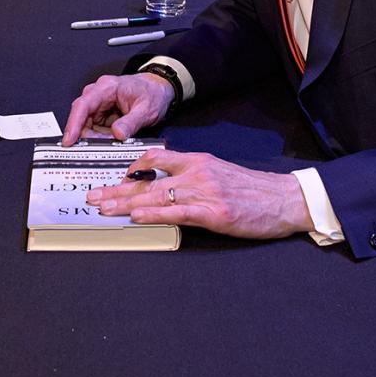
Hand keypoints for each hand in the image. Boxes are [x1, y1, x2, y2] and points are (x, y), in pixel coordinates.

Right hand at [62, 72, 173, 144]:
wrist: (159, 88)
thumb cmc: (153, 93)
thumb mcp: (146, 109)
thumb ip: (131, 122)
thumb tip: (117, 134)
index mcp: (107, 87)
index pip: (84, 105)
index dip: (73, 123)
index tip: (69, 140)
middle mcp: (99, 93)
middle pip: (82, 116)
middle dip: (88, 135)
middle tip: (100, 148)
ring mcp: (100, 103)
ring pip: (88, 124)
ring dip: (96, 137)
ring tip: (112, 143)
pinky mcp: (102, 112)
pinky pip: (96, 127)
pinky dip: (101, 137)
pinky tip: (112, 140)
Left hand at [86, 148, 312, 238]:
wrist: (282, 199)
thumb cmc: (251, 189)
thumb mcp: (218, 172)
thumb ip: (191, 175)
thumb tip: (163, 185)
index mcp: (196, 160)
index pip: (154, 159)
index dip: (129, 170)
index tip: (112, 179)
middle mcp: (195, 172)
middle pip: (147, 180)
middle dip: (116, 189)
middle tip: (93, 196)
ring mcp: (203, 192)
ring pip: (156, 196)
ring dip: (126, 203)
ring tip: (104, 208)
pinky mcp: (213, 213)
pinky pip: (177, 212)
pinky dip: (155, 214)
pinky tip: (137, 216)